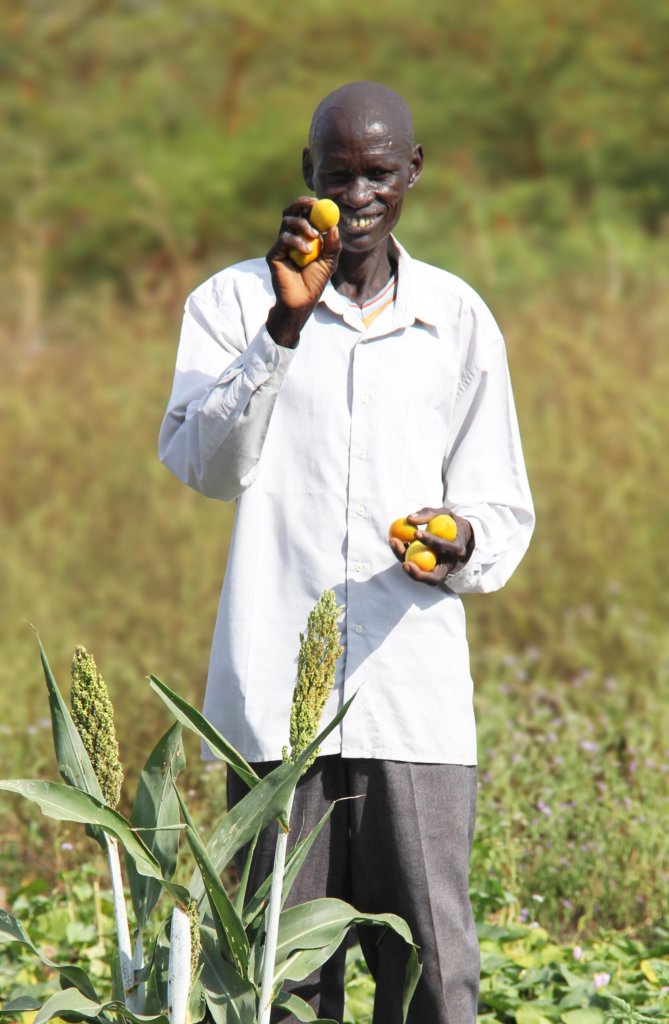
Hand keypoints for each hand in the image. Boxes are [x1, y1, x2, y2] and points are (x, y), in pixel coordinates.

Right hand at [265, 197, 340, 347]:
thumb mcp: (329, 262)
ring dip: (303, 225)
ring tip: (314, 239)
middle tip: (312, 204)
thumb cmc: (315, 282)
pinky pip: (284, 238)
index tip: (321, 202)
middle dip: (302, 205)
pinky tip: (306, 251)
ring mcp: (281, 245)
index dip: (311, 205)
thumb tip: (334, 226)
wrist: (302, 301)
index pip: (305, 214)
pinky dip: (297, 241)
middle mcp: (291, 237)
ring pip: (287, 221)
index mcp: (304, 236)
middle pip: (292, 212)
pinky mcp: (274, 254)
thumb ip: (333, 245)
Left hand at [389, 507, 474, 586]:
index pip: (444, 548)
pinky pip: (416, 569)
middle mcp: (449, 565)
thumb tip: (409, 519)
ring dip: (406, 564)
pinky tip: (396, 544)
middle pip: (434, 576)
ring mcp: (439, 571)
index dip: (430, 542)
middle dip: (417, 571)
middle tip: (403, 558)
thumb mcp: (444, 514)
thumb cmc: (451, 523)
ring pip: (422, 576)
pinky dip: (404, 558)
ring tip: (393, 542)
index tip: (416, 533)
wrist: (460, 537)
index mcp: (457, 549)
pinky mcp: (429, 572)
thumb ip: (428, 514)